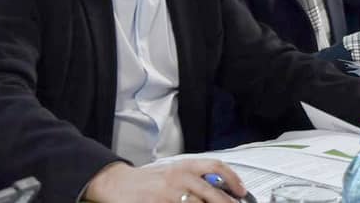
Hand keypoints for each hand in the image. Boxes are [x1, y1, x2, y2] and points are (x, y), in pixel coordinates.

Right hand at [85, 160, 243, 202]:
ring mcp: (168, 193)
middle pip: (211, 192)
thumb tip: (218, 188)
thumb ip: (194, 178)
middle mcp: (178, 177)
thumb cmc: (147, 180)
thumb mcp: (173, 172)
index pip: (216, 167)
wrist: (118, 183)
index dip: (233, 179)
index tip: (241, 190)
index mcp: (185, 166)